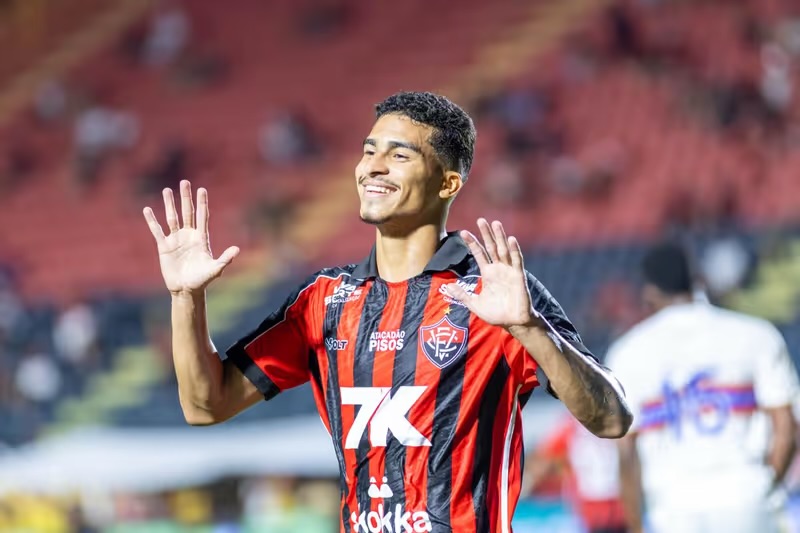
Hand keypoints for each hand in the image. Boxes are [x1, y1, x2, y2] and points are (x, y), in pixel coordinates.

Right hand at [143, 180, 239, 294]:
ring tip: (167, 190)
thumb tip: (237, 249)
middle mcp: (189, 235)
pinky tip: (147, 210)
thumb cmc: (202, 280)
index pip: (202, 216)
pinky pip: (157, 231)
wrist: (186, 289)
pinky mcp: (164, 246)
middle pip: (187, 212)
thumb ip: (225, 259)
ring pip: (172, 218)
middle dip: (186, 198)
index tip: (202, 190)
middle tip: (185, 182)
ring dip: (169, 204)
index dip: (202, 203)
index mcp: (201, 238)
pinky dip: (152, 221)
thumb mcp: (215, 269)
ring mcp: (176, 240)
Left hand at [444, 218, 534, 327]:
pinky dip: (514, 250)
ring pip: (503, 250)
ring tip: (495, 223)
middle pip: (491, 247)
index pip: (479, 254)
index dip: (472, 243)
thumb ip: (462, 295)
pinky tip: (511, 239)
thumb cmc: (496, 314)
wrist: (512, 323)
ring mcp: (509, 271)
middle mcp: (498, 269)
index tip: (463, 232)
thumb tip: (447, 287)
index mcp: (488, 273)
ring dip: (499, 237)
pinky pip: (517, 261)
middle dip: (485, 234)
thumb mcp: (474, 304)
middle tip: (480, 220)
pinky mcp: (518, 276)